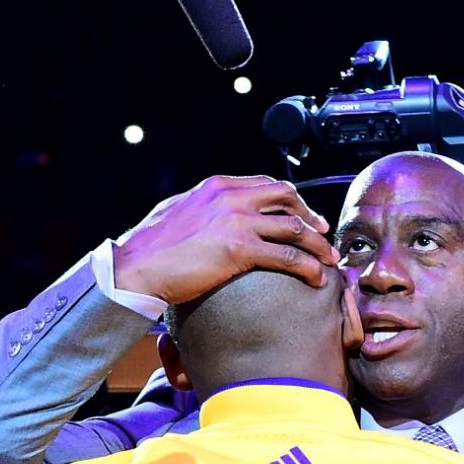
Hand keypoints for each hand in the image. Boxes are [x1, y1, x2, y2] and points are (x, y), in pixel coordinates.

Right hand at [113, 175, 338, 303]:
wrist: (135, 268)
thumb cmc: (149, 248)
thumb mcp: (178, 212)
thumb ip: (202, 209)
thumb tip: (212, 217)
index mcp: (217, 186)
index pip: (266, 185)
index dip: (291, 200)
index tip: (303, 216)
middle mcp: (230, 197)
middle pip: (288, 197)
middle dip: (310, 216)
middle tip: (322, 235)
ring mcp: (237, 221)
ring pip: (294, 227)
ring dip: (317, 245)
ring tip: (328, 261)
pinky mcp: (239, 248)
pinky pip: (288, 256)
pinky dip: (308, 266)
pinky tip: (315, 278)